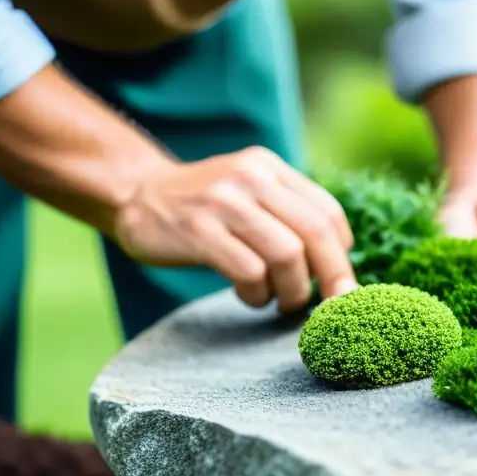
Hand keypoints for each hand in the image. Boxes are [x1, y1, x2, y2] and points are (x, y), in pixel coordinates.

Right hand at [113, 146, 358, 311]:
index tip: (339, 283)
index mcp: (268, 168)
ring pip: (287, 255)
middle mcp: (250, 177)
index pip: (327, 211)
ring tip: (282, 301)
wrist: (134, 197)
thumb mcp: (248, 193)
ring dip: (293, 290)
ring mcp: (223, 202)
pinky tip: (250, 297)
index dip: (342, 254)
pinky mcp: (198, 231)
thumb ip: (288, 215)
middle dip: (332, 277)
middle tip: (332, 307)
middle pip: (315, 233)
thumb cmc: (204, 209)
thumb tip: (338, 268)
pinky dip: (259, 294)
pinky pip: (250, 272)